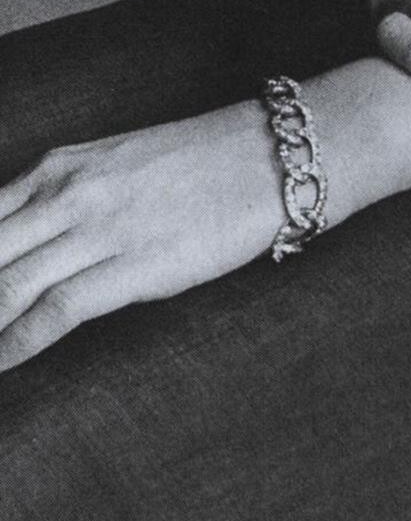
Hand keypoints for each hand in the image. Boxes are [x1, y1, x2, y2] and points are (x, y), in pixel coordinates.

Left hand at [0, 103, 284, 369]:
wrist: (273, 156)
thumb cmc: (203, 165)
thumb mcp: (115, 166)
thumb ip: (64, 199)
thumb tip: (29, 247)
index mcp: (56, 169)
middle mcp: (65, 194)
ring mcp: (98, 228)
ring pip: (5, 285)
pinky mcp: (133, 264)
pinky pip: (55, 309)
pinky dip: (17, 344)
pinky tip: (3, 364)